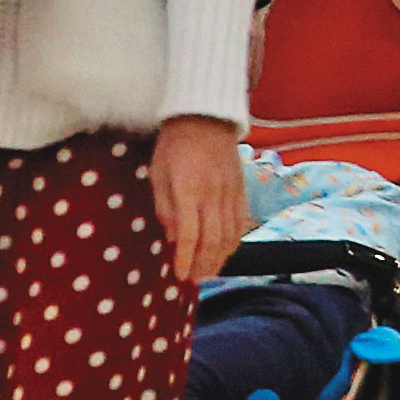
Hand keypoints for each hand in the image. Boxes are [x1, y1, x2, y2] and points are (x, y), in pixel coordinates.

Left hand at [150, 116, 248, 283]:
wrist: (206, 118)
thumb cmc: (174, 145)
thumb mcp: (158, 173)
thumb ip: (166, 207)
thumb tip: (173, 238)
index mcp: (190, 190)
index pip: (191, 235)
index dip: (186, 259)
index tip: (179, 275)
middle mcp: (215, 195)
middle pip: (213, 240)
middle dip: (203, 265)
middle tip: (193, 281)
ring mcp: (232, 194)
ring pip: (230, 235)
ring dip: (220, 258)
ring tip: (209, 273)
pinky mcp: (241, 191)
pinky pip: (241, 223)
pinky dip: (234, 242)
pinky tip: (225, 252)